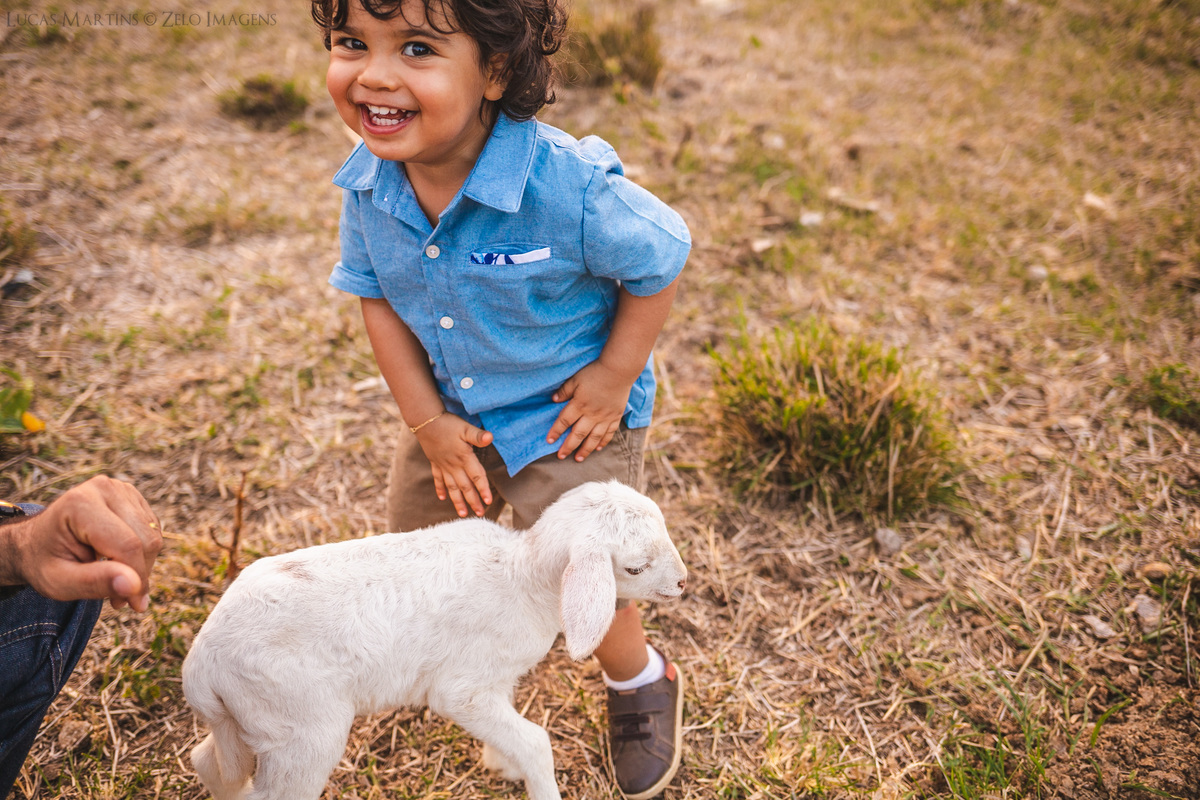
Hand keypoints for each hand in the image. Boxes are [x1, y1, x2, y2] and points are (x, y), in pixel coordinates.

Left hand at [1, 476, 162, 611]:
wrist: (36, 542)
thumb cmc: (44, 562)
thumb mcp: (58, 582)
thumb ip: (94, 583)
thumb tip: (135, 586)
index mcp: (81, 504)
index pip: (127, 544)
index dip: (136, 578)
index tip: (135, 606)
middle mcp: (105, 488)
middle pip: (146, 539)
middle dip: (139, 574)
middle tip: (120, 599)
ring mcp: (120, 488)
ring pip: (154, 535)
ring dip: (141, 565)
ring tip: (115, 580)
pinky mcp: (131, 496)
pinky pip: (153, 530)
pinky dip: (142, 553)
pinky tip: (119, 562)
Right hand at [414, 414, 494, 517]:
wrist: (424, 421)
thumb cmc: (447, 423)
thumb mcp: (465, 427)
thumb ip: (477, 435)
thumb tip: (490, 437)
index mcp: (464, 457)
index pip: (476, 477)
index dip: (483, 489)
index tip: (488, 501)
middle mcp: (454, 465)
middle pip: (465, 486)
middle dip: (473, 501)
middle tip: (480, 513)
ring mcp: (443, 465)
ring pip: (452, 487)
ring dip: (457, 501)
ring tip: (462, 514)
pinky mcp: (435, 462)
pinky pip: (438, 479)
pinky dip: (440, 489)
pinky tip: (442, 498)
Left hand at [547, 360, 632, 461]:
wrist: (619, 370)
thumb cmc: (595, 372)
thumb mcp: (576, 379)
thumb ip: (565, 391)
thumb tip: (553, 400)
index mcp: (579, 404)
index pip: (564, 421)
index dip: (556, 431)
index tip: (549, 440)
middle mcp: (591, 414)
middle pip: (578, 434)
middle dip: (568, 447)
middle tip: (560, 456)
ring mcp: (605, 417)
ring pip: (593, 438)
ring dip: (585, 450)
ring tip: (578, 459)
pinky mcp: (615, 417)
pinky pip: (609, 433)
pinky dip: (603, 442)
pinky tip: (597, 448)